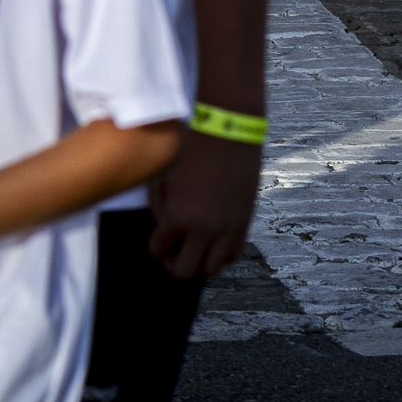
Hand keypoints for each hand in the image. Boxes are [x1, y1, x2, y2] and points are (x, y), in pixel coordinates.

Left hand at [150, 130, 261, 281]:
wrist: (229, 128)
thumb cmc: (192, 146)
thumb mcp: (165, 174)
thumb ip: (160, 205)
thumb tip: (162, 224)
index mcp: (178, 216)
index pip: (158, 251)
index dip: (156, 245)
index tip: (159, 236)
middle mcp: (203, 229)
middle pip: (184, 272)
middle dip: (174, 263)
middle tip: (174, 250)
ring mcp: (227, 228)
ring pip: (211, 270)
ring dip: (199, 262)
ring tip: (196, 246)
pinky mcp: (245, 221)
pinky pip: (233, 254)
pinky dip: (221, 254)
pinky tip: (214, 239)